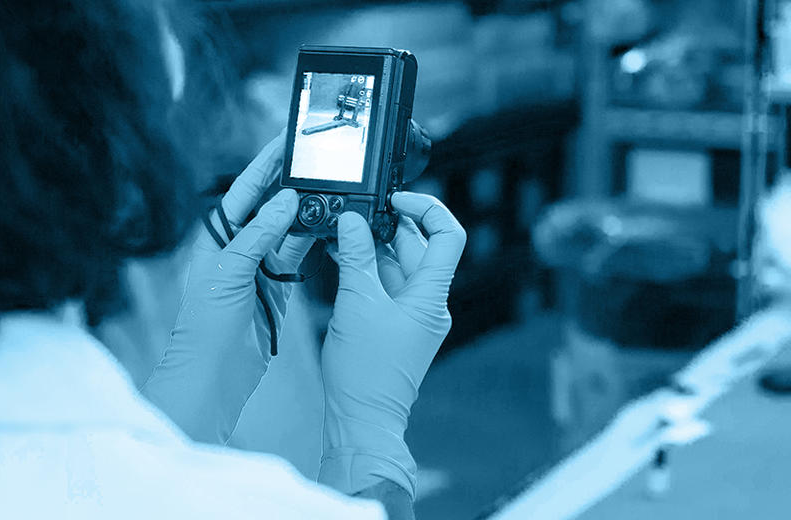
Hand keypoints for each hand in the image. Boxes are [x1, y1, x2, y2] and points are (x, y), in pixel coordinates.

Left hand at [143, 135, 313, 443]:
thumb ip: (258, 236)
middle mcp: (237, 252)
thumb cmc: (204, 329)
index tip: (285, 143)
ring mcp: (258, 271)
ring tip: (330, 189)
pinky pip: (297, 259)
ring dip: (306, 213)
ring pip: (286, 232)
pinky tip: (328, 226)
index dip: (263, 167)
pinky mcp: (277, 291)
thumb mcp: (229, 274)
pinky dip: (312, 242)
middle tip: (317, 160)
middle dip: (290, 184)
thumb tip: (283, 201)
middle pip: (267, 207)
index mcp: (215, 241)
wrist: (211, 378)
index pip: (242, 193)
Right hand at [317, 192, 465, 495]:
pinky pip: (384, 286)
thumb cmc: (366, 374)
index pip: (449, 236)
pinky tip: (341, 257)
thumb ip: (356, 257)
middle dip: (388, 226)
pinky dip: (365, 270)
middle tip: (357, 212)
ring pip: (397, 266)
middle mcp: (427, 304)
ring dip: (372, 247)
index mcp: (431, 297)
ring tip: (341, 232)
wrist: (360, 420)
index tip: (396, 199)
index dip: (427, 209)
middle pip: (418, 248)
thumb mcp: (356, 305)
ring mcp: (410, 316)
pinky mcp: (392, 326)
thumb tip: (352, 220)